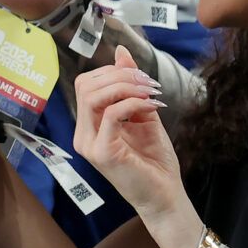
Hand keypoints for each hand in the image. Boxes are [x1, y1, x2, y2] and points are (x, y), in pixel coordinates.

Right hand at [73, 47, 187, 226]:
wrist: (165, 196)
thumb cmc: (154, 160)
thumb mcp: (143, 113)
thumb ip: (131, 86)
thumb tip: (121, 52)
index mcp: (89, 126)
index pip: (86, 84)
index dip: (113, 73)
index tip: (143, 79)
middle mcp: (83, 135)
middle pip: (86, 85)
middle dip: (120, 76)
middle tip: (149, 84)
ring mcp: (89, 145)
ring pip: (93, 96)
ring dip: (126, 86)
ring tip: (151, 93)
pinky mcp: (102, 153)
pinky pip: (110, 113)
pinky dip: (133, 103)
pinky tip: (152, 107)